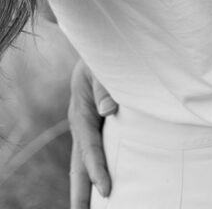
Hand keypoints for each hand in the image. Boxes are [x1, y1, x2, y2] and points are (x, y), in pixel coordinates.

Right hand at [68, 60, 117, 208]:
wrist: (99, 45)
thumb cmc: (104, 53)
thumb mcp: (101, 64)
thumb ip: (104, 85)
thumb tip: (108, 110)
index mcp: (82, 111)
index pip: (89, 148)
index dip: (97, 170)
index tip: (106, 191)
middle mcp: (81, 122)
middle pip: (78, 163)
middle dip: (81, 191)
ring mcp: (86, 124)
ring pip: (83, 160)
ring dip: (86, 184)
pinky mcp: (95, 123)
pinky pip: (94, 149)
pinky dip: (95, 168)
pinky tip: (105, 182)